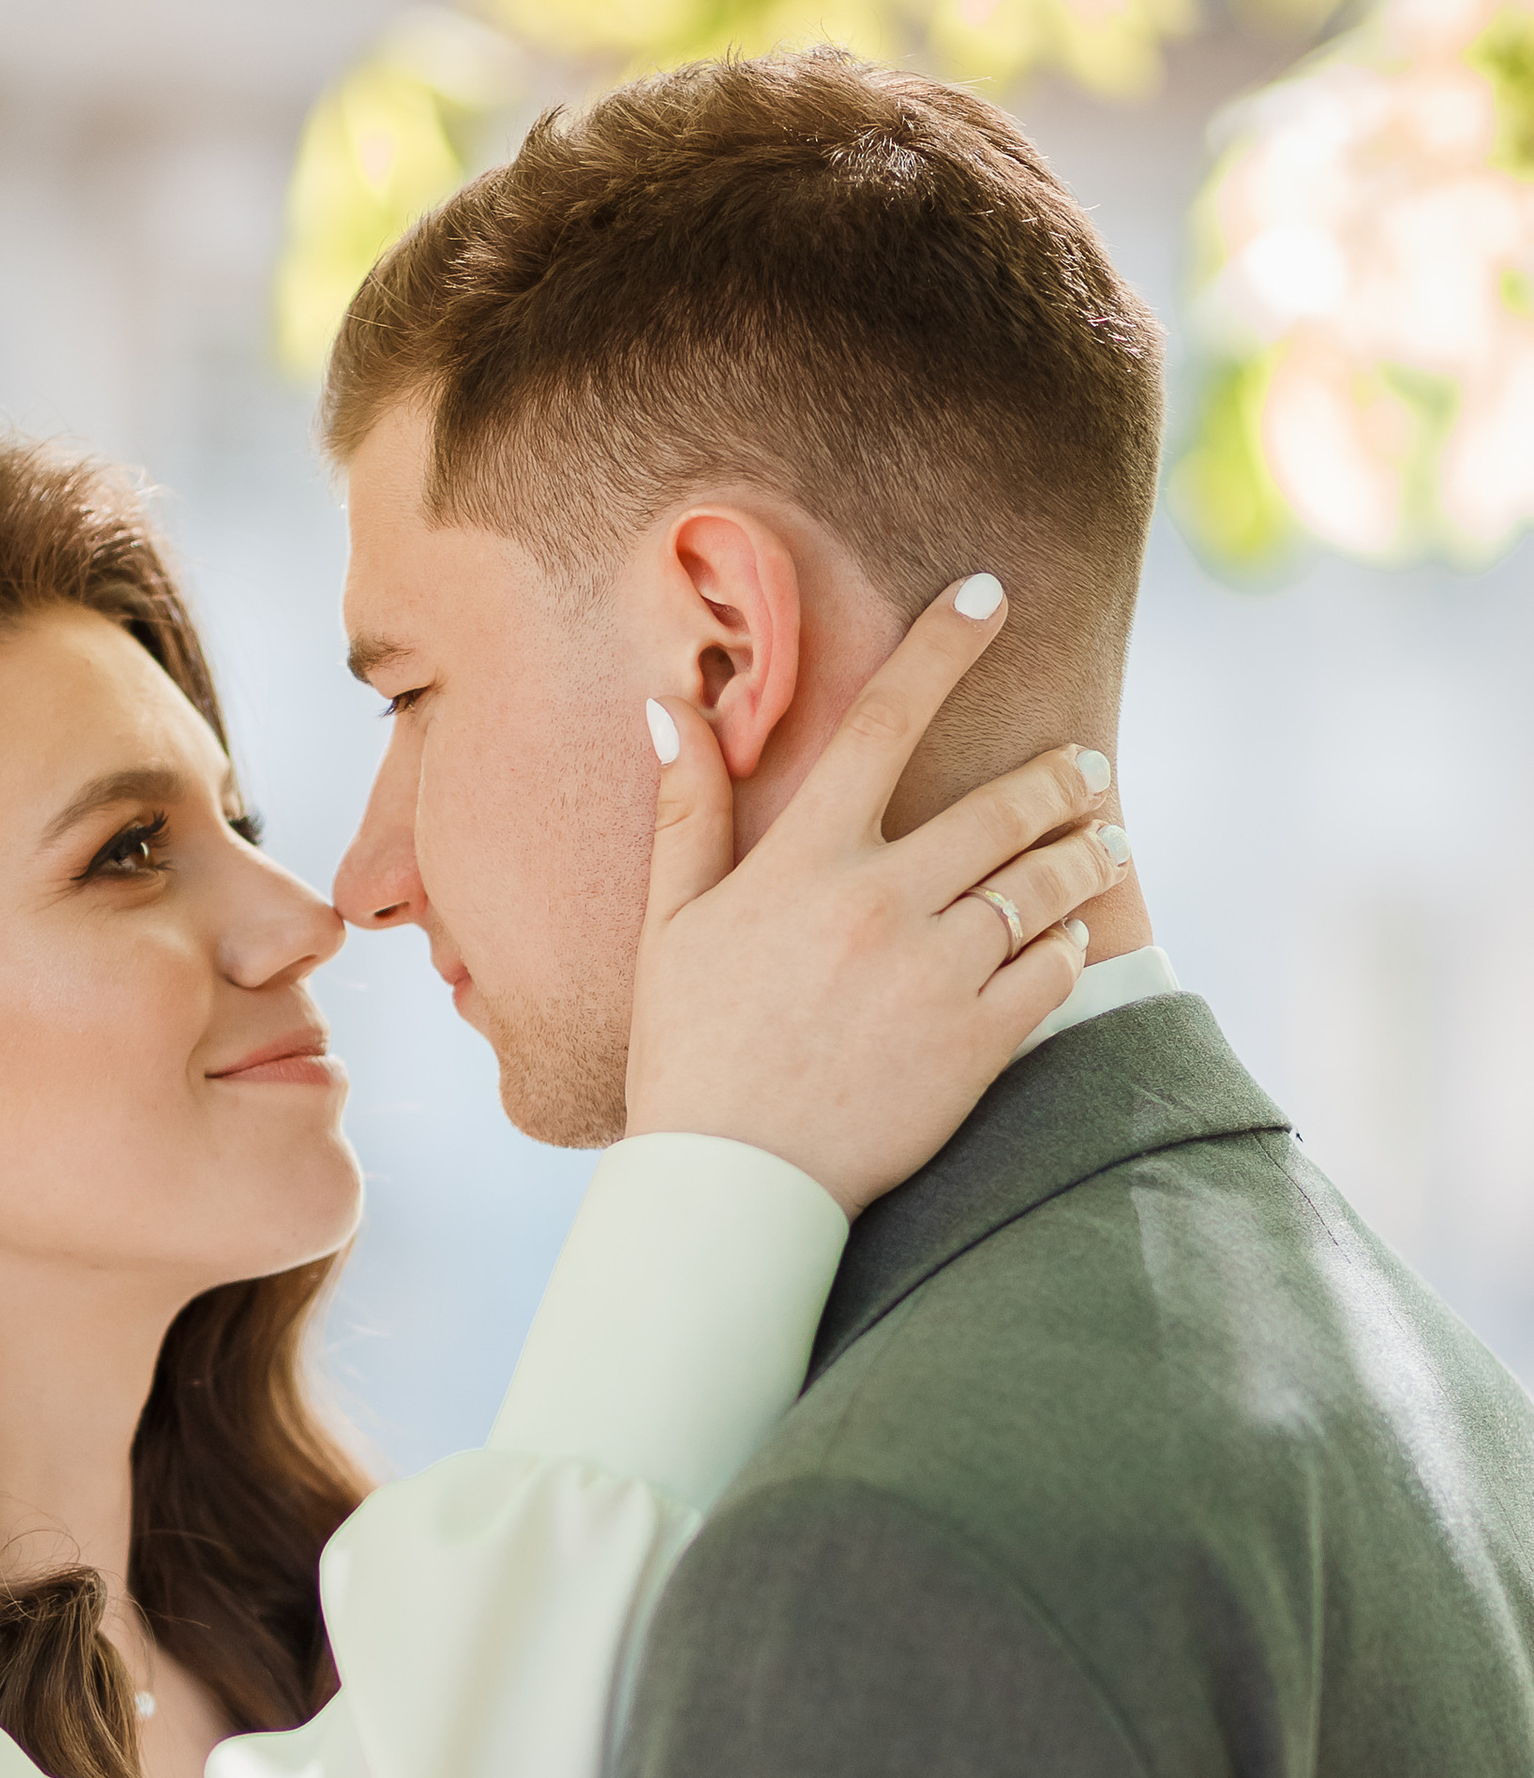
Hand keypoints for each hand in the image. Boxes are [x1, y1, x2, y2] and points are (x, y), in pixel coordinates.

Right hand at [625, 580, 1122, 1215]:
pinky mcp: (979, 1042)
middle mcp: (880, 904)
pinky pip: (1057, 968)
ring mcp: (937, 974)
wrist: (732, 1184)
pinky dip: (1073, 943)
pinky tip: (1072, 936)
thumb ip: (687, 810)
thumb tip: (670, 706)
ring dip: (1090, 851)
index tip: (989, 594)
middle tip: (1088, 764)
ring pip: (1047, 884)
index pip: (883, 722)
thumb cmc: (691, 1050)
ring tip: (1107, 841)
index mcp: (805, 864)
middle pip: (1005, 806)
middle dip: (1062, 774)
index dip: (942, 646)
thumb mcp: (671, 925)